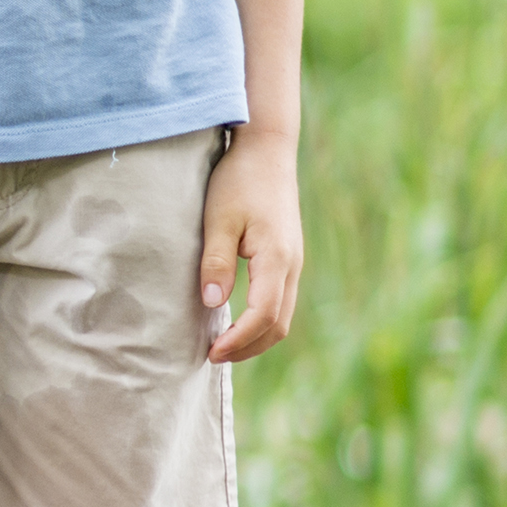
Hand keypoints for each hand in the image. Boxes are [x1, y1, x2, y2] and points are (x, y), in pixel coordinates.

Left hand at [200, 127, 303, 363]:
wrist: (266, 150)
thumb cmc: (238, 180)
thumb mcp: (218, 219)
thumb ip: (216, 262)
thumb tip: (212, 303)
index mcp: (277, 259)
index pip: (263, 316)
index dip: (239, 340)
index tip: (212, 352)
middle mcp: (292, 265)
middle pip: (278, 325)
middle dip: (248, 347)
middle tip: (213, 356)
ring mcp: (294, 262)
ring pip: (282, 315)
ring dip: (255, 337)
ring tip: (222, 345)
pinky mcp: (288, 258)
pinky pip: (280, 301)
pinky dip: (261, 320)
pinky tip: (236, 320)